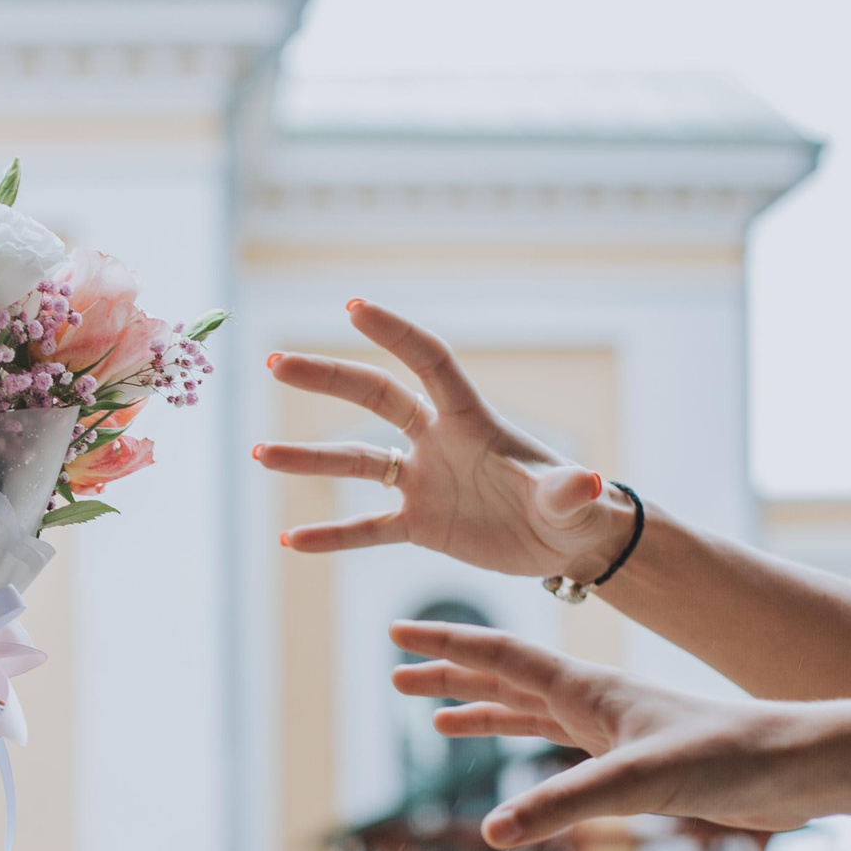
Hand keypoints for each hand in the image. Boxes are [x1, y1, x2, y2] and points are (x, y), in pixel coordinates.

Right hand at [255, 299, 632, 580]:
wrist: (564, 543)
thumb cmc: (572, 509)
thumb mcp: (572, 502)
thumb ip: (568, 491)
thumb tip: (591, 484)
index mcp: (472, 421)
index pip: (428, 363)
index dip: (395, 334)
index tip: (352, 307)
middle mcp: (437, 441)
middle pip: (374, 397)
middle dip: (327, 378)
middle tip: (275, 362)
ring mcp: (422, 481)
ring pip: (355, 461)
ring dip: (308, 458)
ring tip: (259, 454)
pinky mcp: (418, 524)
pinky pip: (366, 529)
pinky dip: (332, 536)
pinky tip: (292, 542)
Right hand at [390, 618, 821, 846]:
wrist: (794, 767)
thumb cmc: (726, 758)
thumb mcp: (638, 783)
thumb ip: (564, 805)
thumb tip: (492, 832)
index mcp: (587, 689)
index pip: (500, 656)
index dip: (446, 646)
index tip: (396, 636)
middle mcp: (592, 701)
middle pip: (504, 678)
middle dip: (449, 675)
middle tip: (396, 675)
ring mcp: (611, 730)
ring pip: (528, 712)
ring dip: (480, 711)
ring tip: (435, 720)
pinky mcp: (631, 761)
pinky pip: (558, 746)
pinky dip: (523, 746)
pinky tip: (512, 762)